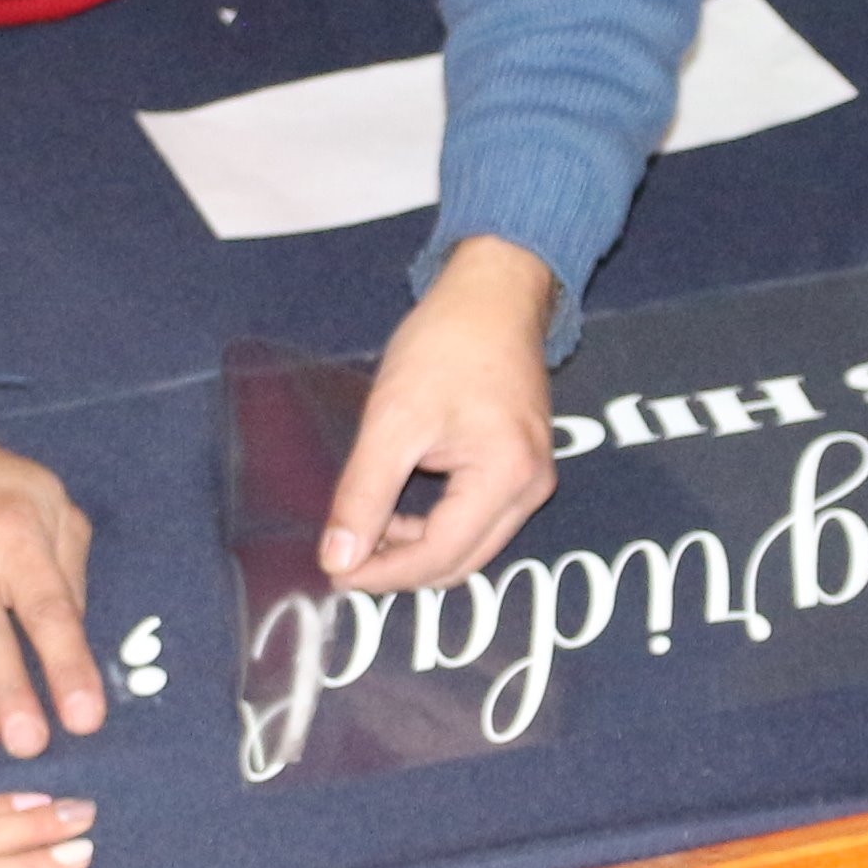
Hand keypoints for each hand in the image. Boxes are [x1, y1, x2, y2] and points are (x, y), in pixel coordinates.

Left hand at [324, 237, 562, 591]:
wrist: (492, 294)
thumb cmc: (445, 345)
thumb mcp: (392, 420)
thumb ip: (364, 494)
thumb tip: (337, 559)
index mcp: (506, 477)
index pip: (440, 555)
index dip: (383, 573)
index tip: (334, 570)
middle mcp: (531, 489)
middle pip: (461, 562)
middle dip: (400, 569)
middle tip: (344, 558)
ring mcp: (533, 479)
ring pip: (470, 547)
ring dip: (417, 549)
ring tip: (366, 531)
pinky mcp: (523, 468)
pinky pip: (477, 521)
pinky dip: (435, 527)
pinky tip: (397, 510)